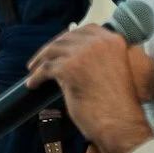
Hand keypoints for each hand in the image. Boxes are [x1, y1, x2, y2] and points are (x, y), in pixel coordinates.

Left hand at [26, 27, 153, 152]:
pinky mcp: (68, 68)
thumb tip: (74, 54)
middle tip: (41, 59)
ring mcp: (83, 53)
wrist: (120, 122)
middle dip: (52, 48)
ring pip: (52, 50)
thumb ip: (100, 57)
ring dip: (40, 61)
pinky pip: (45, 68)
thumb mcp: (114, 70)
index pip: (86, 29)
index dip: (70, 37)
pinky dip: (36, 76)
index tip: (60, 45)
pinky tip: (33, 84)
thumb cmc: (119, 104)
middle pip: (66, 38)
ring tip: (33, 70)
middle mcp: (99, 42)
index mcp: (113, 41)